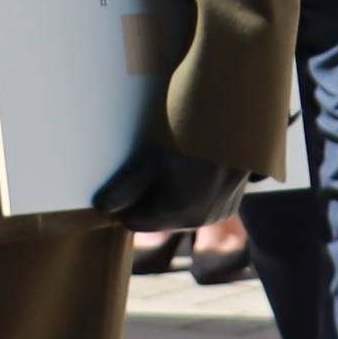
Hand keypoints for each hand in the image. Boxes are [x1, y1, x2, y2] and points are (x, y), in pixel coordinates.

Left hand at [94, 140, 244, 234]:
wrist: (236, 117)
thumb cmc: (190, 131)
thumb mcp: (152, 154)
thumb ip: (127, 183)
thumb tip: (101, 205)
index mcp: (177, 210)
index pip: (133, 222)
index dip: (124, 202)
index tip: (125, 178)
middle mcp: (199, 220)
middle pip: (155, 220)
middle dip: (146, 199)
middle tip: (149, 166)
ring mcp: (216, 215)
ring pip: (176, 215)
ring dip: (168, 197)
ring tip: (172, 166)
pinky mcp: (228, 207)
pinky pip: (197, 209)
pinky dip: (189, 195)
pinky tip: (191, 170)